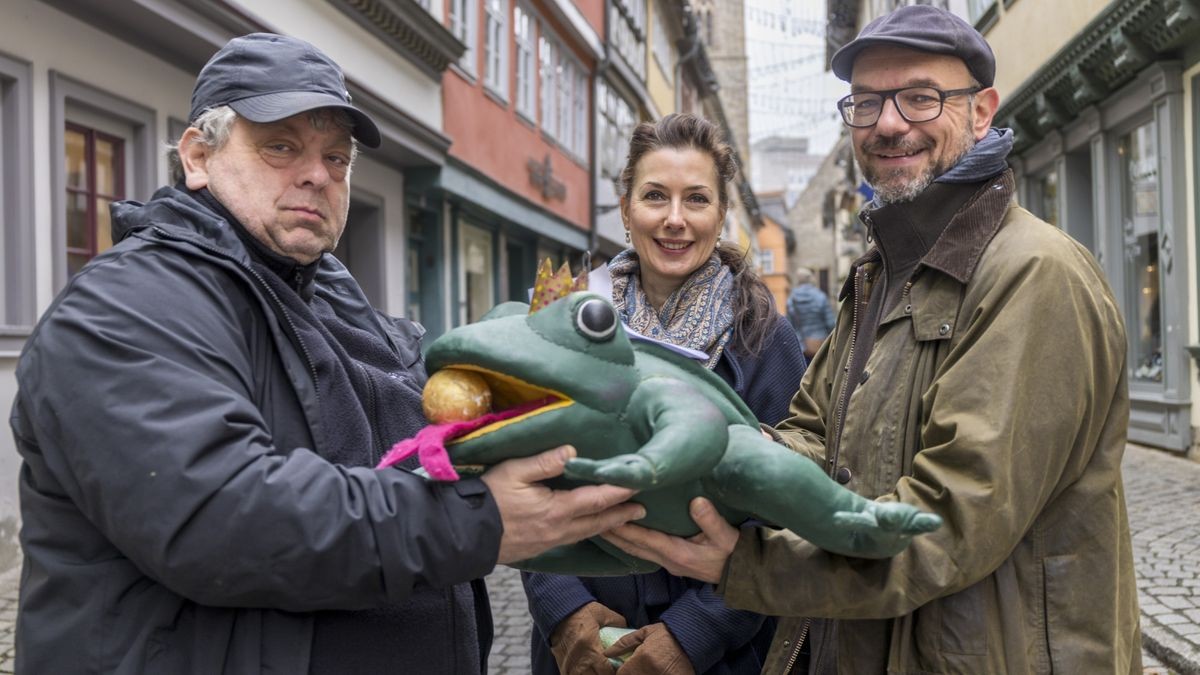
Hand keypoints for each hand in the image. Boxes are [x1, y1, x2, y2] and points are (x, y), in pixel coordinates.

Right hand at [483, 446, 644, 564]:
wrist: (465, 535)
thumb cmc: (489, 499)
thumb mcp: (514, 471)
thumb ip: (545, 461)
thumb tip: (572, 451)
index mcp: (557, 510)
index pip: (597, 499)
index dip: (619, 491)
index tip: (638, 484)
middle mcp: (559, 529)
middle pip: (598, 522)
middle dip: (621, 514)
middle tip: (642, 510)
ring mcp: (550, 541)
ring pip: (586, 533)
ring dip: (607, 525)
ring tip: (623, 520)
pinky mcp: (540, 548)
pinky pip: (572, 539)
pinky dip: (588, 532)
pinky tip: (590, 528)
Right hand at [551, 602, 626, 674]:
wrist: (559, 614)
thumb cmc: (582, 613)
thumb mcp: (602, 613)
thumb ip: (618, 623)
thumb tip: (629, 630)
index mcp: (590, 647)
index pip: (606, 671)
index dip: (615, 672)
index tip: (620, 667)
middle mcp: (579, 660)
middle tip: (610, 668)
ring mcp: (570, 667)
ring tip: (599, 670)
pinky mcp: (563, 668)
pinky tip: (589, 672)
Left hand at [601, 497, 735, 583]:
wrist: (742, 575)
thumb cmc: (735, 553)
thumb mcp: (727, 537)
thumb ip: (711, 521)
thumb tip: (696, 502)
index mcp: (678, 554)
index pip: (645, 539)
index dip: (626, 528)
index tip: (608, 515)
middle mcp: (668, 560)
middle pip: (633, 547)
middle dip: (612, 533)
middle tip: (591, 518)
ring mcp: (668, 563)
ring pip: (635, 550)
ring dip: (617, 538)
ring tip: (598, 524)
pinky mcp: (671, 561)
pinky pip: (644, 551)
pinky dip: (629, 541)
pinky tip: (620, 534)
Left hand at [603, 623, 694, 674]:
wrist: (693, 640)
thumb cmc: (668, 635)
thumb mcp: (645, 633)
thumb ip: (624, 643)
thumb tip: (607, 652)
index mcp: (642, 659)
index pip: (622, 674)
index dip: (622, 672)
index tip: (625, 668)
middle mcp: (650, 672)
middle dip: (632, 673)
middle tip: (639, 667)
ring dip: (642, 674)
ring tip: (647, 668)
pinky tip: (656, 671)